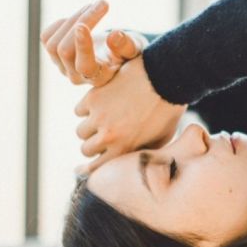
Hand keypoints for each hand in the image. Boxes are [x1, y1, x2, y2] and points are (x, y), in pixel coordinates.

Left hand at [40, 0, 146, 86]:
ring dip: (73, 19)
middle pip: (65, 50)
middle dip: (82, 21)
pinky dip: (61, 23)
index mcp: (99, 77)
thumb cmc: (126, 52)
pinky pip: (47, 37)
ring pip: (54, 44)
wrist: (115, 56)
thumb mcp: (134, 50)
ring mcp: (63, 67)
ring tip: (93, 7)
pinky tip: (78, 18)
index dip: (82, 47)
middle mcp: (77, 76)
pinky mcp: (54, 55)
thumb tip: (115, 35)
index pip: (85, 66)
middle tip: (103, 3)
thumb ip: (126, 46)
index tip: (82, 25)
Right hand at [74, 55, 187, 174]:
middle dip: (95, 144)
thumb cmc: (167, 111)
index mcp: (124, 149)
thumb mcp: (160, 140)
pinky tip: (101, 104)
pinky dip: (87, 108)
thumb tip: (129, 161)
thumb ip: (142, 152)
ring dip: (90, 127)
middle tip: (105, 135)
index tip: (94, 160)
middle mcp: (108, 137)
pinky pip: (79, 110)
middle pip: (86, 150)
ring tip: (104, 119)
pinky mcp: (93, 98)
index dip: (95, 164)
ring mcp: (99, 117)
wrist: (165, 78)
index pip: (96, 168)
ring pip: (81, 131)